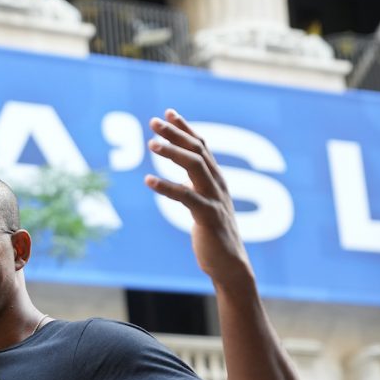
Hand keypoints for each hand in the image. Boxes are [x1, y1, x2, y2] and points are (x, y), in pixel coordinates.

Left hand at [145, 109, 253, 289]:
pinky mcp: (209, 218)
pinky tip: (148, 181)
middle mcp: (218, 185)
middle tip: (153, 122)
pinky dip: (167, 187)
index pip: (202, 146)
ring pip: (196, 167)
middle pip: (198, 151)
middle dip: (176, 134)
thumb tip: (181, 180)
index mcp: (217, 180)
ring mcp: (215, 200)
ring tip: (151, 144)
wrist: (230, 266)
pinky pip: (187, 197)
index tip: (169, 112)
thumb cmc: (215, 236)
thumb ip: (196, 190)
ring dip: (173, 153)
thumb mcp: (205, 207)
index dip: (186, 128)